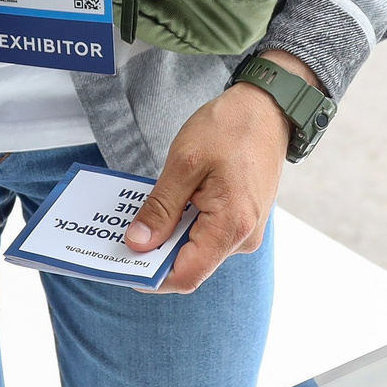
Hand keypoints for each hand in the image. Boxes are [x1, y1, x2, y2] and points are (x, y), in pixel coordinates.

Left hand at [122, 50, 307, 293]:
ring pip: (197, 251)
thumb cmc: (229, 128)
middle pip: (190, 266)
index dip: (150, 277)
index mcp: (232, 226)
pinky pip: (207, 236)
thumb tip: (137, 244)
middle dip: (154, 256)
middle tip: (120, 235)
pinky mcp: (242, 221)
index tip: (120, 264)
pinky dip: (183, 227)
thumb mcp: (184, 163)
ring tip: (140, 218)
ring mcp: (246, 231)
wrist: (267, 108)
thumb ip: (160, 208)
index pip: (187, 276)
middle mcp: (243, 238)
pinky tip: (166, 209)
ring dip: (168, 239)